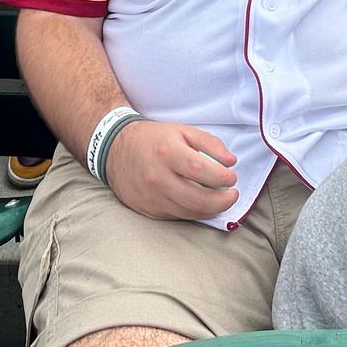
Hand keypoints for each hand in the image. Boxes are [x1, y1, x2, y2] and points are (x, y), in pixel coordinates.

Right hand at [104, 120, 237, 221]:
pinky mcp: (148, 210)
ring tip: (220, 200)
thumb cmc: (153, 139)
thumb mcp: (182, 130)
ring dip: (211, 209)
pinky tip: (201, 203)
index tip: (232, 178)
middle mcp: (158, 178)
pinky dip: (194, 212)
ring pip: (190, 213)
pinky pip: (178, 216)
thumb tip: (231, 162)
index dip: (223, 178)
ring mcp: (152, 197)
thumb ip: (210, 144)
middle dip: (223, 201)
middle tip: (232, 195)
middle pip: (198, 199)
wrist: (114, 150)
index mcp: (168, 153)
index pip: (201, 171)